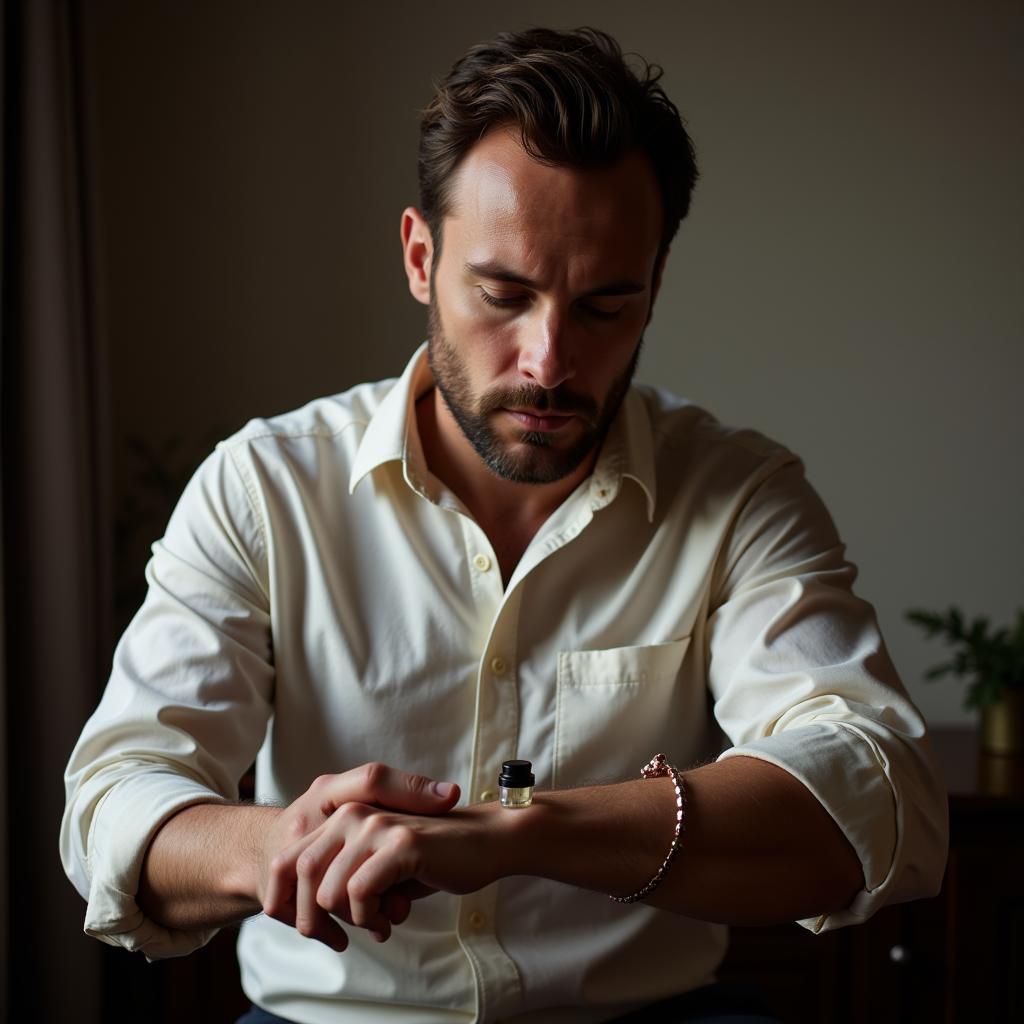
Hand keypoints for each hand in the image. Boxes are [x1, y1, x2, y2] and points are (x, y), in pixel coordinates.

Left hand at [269, 791, 504, 949]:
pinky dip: (370, 917)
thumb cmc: (432, 857)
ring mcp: (375, 825)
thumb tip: (310, 915)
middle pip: (301, 876)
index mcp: (342, 814)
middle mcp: (353, 813)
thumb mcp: (376, 864)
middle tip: (348, 934)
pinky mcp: (400, 843)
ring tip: (380, 922)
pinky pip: (360, 892)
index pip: (288, 861)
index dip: (288, 902)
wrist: (485, 840)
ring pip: (328, 889)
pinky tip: (390, 919)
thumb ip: (342, 875)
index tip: (314, 930)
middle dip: (316, 918)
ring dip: (351, 920)